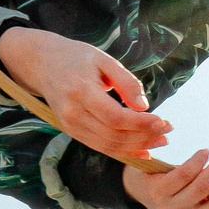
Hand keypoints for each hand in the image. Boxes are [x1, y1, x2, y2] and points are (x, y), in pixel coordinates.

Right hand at [0, 27, 171, 159]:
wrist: (41, 63)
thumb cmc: (76, 57)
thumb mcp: (104, 60)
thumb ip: (126, 82)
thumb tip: (144, 106)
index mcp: (80, 91)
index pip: (115, 118)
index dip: (141, 124)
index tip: (163, 121)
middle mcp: (72, 113)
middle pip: (114, 135)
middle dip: (144, 137)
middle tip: (168, 131)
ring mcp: (69, 125)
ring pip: (108, 146)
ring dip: (137, 147)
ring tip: (161, 140)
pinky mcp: (71, 131)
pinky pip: (100, 146)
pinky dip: (123, 151)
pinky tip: (142, 149)